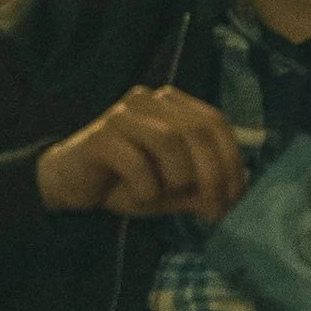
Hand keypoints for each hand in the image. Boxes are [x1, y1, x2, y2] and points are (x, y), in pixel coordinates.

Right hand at [36, 86, 248, 222]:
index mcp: (172, 104)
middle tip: (210, 211)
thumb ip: (203, 188)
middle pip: (197, 130)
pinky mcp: (100, 136)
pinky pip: (136, 161)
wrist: (70, 184)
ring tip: (164, 199)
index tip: (235, 199)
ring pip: (169, 141)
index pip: (216, 122)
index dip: (232, 161)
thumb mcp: (173, 190)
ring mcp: (123, 114)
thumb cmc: (127, 181)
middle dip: (212, 176)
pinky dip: (146, 187)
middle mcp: (149, 100)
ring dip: (176, 179)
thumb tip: (239, 192)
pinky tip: (138, 197)